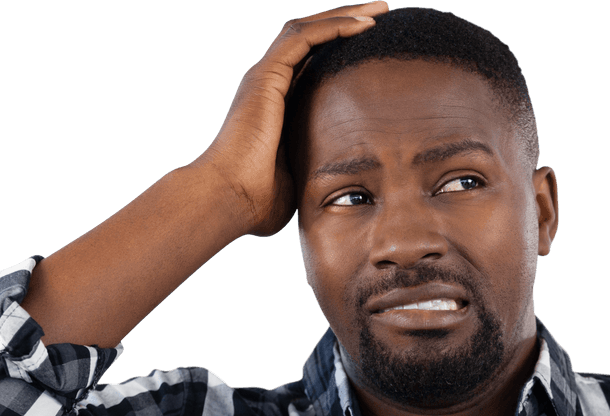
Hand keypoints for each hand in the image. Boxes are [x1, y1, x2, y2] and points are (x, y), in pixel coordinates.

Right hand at [197, 1, 388, 236]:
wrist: (229, 199)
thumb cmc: (257, 202)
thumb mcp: (299, 182)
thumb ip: (315, 173)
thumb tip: (338, 190)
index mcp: (277, 106)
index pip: (311, 65)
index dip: (340, 50)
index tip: (374, 47)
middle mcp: (269, 85)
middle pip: (310, 39)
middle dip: (346, 22)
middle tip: (380, 14)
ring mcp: (265, 78)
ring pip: (307, 29)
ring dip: (344, 16)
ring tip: (378, 10)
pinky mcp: (265, 76)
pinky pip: (303, 37)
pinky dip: (334, 26)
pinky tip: (364, 23)